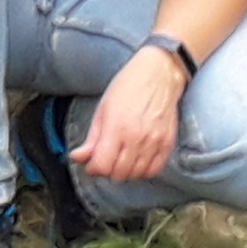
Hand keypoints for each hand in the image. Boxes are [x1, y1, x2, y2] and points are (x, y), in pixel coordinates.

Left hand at [73, 43, 188, 184]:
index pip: (103, 165)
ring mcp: (154, 141)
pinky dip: (144, 171)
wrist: (159, 73)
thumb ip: (92, 138)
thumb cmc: (128, 86)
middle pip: (119, 173)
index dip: (94, 168)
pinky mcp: (168, 143)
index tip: (92, 163)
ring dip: (126, 172)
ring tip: (121, 159)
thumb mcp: (103, 109)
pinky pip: (155, 169)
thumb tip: (78, 157)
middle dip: (108, 170)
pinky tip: (137, 161)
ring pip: (137, 174)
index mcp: (116, 128)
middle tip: (106, 160)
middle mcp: (136, 138)